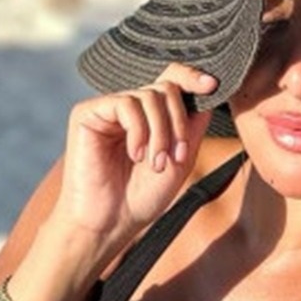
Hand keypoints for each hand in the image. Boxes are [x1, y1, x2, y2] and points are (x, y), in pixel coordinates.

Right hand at [56, 63, 218, 242]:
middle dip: (179, 123)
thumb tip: (208, 87)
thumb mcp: (181, 160)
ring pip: (150, 96)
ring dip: (161, 132)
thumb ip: (193, 125)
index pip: (173, 80)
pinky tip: (136, 155)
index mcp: (152, 115)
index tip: (212, 85)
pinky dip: (139, 131)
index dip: (193, 77)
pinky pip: (126, 104)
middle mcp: (130, 107)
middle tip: (177, 157)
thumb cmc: (143, 196)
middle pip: (167, 88)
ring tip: (156, 163)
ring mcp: (109, 108)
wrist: (110, 222)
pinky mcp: (87, 112)